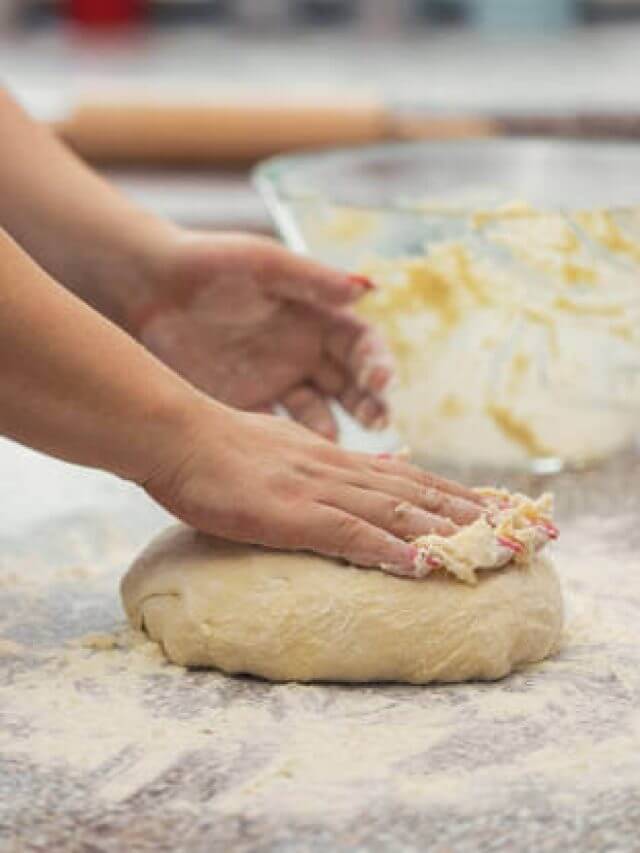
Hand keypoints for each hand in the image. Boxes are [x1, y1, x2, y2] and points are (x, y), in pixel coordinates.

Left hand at [131, 231, 392, 439]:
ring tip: (336, 443)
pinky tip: (297, 457)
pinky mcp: (245, 406)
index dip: (377, 362)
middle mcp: (303, 355)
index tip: (381, 380)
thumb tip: (366, 289)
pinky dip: (290, 447)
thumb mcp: (263, 263)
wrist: (145, 286)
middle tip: (379, 422)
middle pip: (350, 387)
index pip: (361, 345)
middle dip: (368, 404)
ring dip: (334, 430)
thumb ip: (311, 278)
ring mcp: (276, 384)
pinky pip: (276, 432)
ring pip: (318, 415)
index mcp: (316, 318)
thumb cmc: (208, 262)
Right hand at [143, 401, 483, 576]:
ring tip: (492, 547)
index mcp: (333, 458)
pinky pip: (350, 534)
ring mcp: (316, 490)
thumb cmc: (217, 446)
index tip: (494, 506)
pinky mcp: (291, 513)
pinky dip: (390, 549)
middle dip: (471, 511)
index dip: (456, 492)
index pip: (409, 475)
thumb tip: (362, 471)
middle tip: (518, 529)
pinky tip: (422, 565)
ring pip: (396, 510)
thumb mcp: (283, 447)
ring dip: (448, 530)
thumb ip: (324, 462)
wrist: (175, 434)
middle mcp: (337, 470)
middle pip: (417, 492)